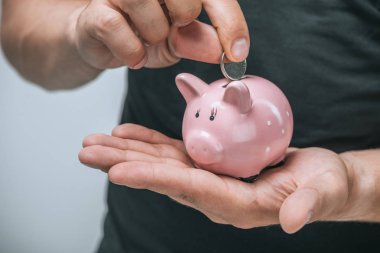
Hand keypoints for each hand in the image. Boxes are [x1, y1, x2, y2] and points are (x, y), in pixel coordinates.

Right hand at [70, 0, 249, 68]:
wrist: (102, 41)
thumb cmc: (142, 34)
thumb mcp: (178, 41)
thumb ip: (201, 42)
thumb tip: (225, 51)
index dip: (229, 22)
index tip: (238, 52)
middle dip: (184, 21)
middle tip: (172, 30)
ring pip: (146, 5)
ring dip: (155, 35)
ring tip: (148, 39)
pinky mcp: (95, 11)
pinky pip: (117, 28)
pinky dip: (131, 51)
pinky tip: (133, 55)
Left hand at [79, 124, 370, 232]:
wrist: (321, 181)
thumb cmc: (324, 186)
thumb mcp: (322, 192)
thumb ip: (306, 206)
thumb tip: (292, 222)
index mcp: (237, 204)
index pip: (189, 190)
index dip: (154, 178)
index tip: (117, 171)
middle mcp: (215, 195)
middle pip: (163, 177)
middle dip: (125, 164)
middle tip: (88, 153)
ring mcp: (210, 180)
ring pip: (162, 163)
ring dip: (129, 151)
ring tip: (97, 142)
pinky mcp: (211, 165)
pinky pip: (175, 153)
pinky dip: (151, 142)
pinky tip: (129, 134)